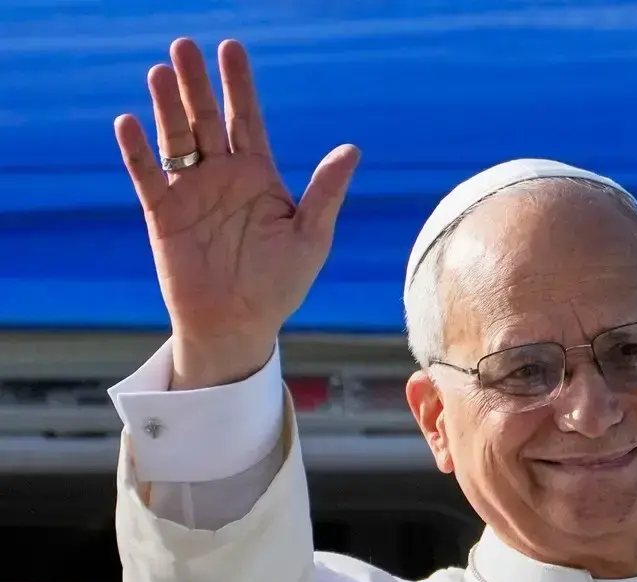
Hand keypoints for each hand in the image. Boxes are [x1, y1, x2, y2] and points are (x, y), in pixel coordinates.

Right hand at [113, 38, 359, 388]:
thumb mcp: (311, 236)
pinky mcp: (163, 213)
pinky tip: (129, 123)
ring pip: (175, 139)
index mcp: (258, 175)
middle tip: (184, 45)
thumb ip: (326, 191)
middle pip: (205, 119)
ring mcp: (190, 191)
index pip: (246, 119)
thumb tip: (351, 149)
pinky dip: (137, 151)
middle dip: (196, 83)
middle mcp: (221, 175)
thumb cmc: (279, 284)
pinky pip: (147, 176)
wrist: (239, 325)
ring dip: (166, 106)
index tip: (231, 48)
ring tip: (160, 72)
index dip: (239, 85)